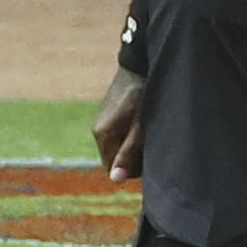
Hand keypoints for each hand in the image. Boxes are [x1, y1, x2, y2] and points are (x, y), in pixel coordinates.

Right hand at [92, 66, 144, 180]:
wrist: (139, 65)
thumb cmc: (144, 97)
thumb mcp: (140, 127)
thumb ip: (128, 153)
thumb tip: (116, 180)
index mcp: (102, 134)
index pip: (112, 169)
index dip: (131, 169)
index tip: (148, 156)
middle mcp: (97, 129)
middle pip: (113, 158)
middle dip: (131, 157)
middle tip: (150, 142)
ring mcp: (101, 121)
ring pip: (116, 146)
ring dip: (131, 146)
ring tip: (147, 130)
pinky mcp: (107, 115)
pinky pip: (116, 135)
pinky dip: (129, 135)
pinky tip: (141, 123)